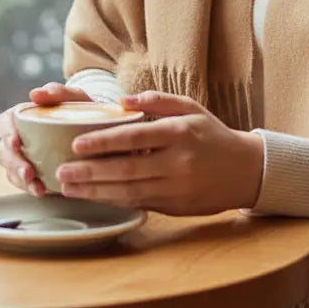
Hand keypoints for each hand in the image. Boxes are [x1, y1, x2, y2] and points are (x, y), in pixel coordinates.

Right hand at [0, 82, 91, 196]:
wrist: (96, 131)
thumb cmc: (80, 110)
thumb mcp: (74, 97)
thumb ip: (58, 91)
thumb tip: (35, 94)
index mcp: (22, 116)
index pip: (3, 123)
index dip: (6, 133)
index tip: (16, 141)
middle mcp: (19, 137)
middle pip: (4, 151)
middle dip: (14, 163)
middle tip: (28, 171)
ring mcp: (24, 156)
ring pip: (11, 170)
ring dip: (21, 179)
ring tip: (36, 186)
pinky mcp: (33, 173)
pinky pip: (24, 183)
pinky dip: (30, 188)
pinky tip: (41, 191)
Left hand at [55, 90, 264, 215]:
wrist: (246, 170)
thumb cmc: (212, 135)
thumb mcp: (190, 108)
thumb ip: (157, 100)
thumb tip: (123, 100)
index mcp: (179, 133)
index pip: (135, 138)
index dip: (104, 142)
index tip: (76, 144)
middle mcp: (178, 162)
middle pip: (127, 169)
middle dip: (90, 172)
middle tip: (62, 172)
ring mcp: (177, 187)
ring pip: (129, 192)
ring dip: (96, 192)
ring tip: (69, 188)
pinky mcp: (176, 207)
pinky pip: (139, 204)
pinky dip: (114, 201)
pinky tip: (94, 198)